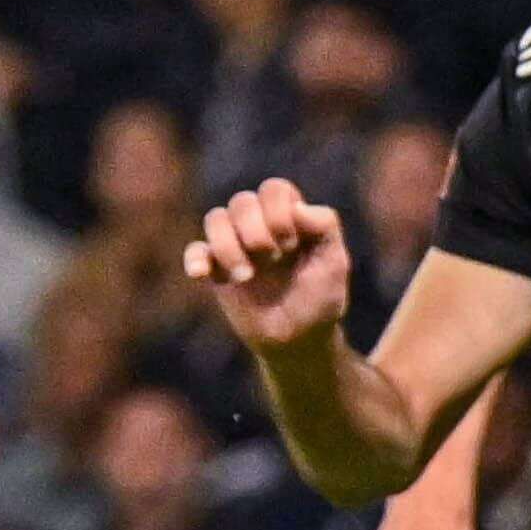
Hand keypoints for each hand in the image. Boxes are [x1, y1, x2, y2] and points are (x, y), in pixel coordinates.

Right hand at [184, 181, 352, 350]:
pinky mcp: (216, 270)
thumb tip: (297, 207)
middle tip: (272, 261)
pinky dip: (196, 259)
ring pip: (215, 218)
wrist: (298, 339)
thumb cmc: (321, 298)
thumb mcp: (335, 262)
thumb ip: (325, 227)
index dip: (278, 212)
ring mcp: (236, 245)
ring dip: (228, 245)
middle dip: (255, 231)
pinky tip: (203, 275)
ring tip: (245, 277)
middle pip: (242, 201)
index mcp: (289, 216)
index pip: (274, 189)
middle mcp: (260, 225)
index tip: (292, 245)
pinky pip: (195, 251)